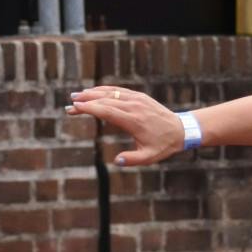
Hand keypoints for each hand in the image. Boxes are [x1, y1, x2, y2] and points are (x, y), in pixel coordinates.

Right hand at [65, 85, 184, 166]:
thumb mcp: (150, 157)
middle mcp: (134, 106)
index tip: (75, 108)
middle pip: (105, 100)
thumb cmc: (163, 145)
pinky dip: (104, 90)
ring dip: (92, 93)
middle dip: (86, 102)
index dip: (89, 108)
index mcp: (134, 121)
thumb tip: (116, 161)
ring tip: (76, 96)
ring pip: (111, 93)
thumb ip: (132, 160)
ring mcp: (137, 99)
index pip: (107, 111)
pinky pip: (119, 90)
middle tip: (69, 105)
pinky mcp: (139, 96)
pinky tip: (93, 92)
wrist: (181, 130)